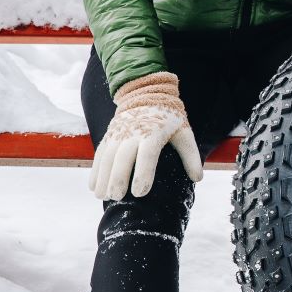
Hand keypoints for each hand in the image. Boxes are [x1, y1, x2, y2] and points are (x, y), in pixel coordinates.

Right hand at [90, 72, 202, 199]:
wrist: (147, 94)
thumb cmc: (169, 118)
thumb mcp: (184, 132)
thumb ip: (190, 155)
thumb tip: (198, 178)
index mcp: (153, 133)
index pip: (147, 154)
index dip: (143, 173)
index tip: (140, 192)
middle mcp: (132, 133)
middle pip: (122, 156)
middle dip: (117, 178)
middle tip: (117, 197)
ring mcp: (118, 133)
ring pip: (107, 156)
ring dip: (102, 177)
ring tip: (102, 196)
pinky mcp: (109, 135)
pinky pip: (100, 153)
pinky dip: (95, 170)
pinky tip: (93, 187)